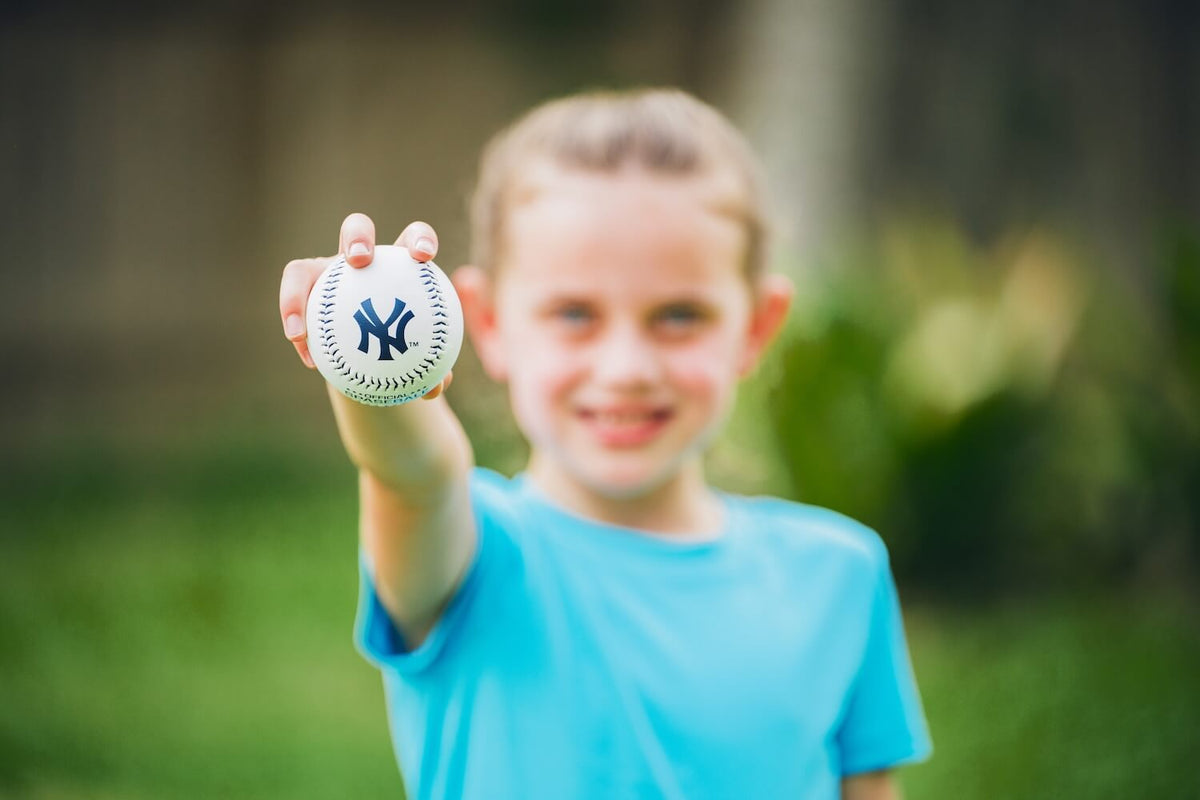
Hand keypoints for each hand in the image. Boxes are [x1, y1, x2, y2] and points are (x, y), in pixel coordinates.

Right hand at [279, 212, 452, 398]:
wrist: (375, 359)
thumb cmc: (407, 352)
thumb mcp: (424, 361)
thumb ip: (433, 369)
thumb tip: (438, 387)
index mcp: (400, 264)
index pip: (415, 238)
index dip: (421, 238)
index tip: (423, 256)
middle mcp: (360, 259)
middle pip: (356, 228)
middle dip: (357, 235)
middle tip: (360, 260)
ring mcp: (326, 273)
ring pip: (303, 266)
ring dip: (298, 290)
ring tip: (304, 330)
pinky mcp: (302, 291)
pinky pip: (291, 305)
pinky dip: (297, 330)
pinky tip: (309, 358)